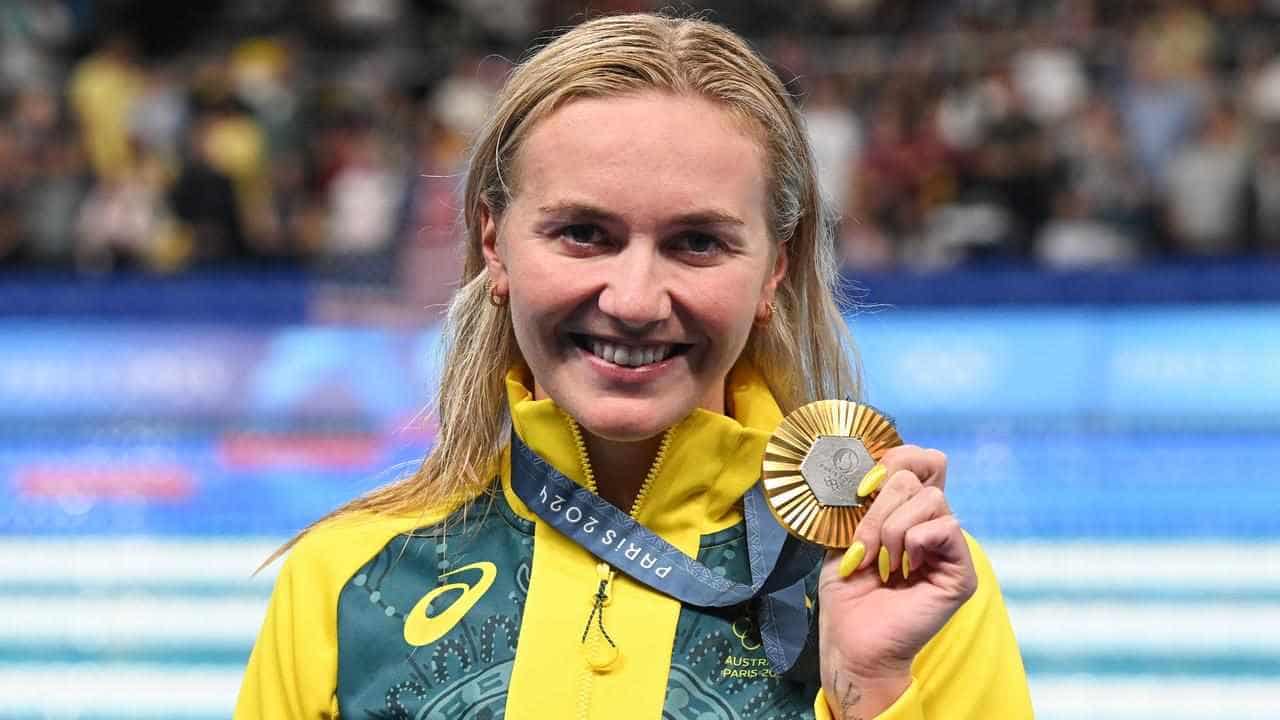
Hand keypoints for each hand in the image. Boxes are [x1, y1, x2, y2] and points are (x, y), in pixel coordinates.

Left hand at [816, 445, 976, 717]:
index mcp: (906, 511)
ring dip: (892, 529)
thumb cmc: (847, 593)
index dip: (894, 459)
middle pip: (916, 475)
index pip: (921, 459)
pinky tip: (904, 570)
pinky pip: (946, 528)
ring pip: (930, 499)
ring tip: (883, 562)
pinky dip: (916, 542)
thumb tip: (867, 465)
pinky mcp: (961, 572)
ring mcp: (948, 547)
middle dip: (879, 508)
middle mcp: (931, 524)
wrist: (851, 640)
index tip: (862, 488)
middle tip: (865, 546)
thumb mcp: (843, 533)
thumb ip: (861, 498)